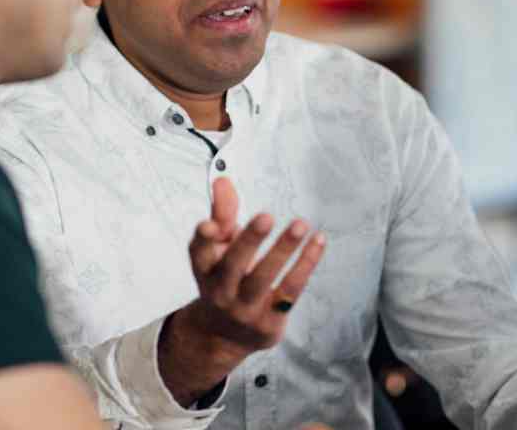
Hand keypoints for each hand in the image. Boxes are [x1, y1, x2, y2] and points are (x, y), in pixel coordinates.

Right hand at [159, 177, 325, 404]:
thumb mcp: (219, 247)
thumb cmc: (224, 279)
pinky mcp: (268, 321)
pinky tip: (317, 242)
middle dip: (248, 241)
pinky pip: (290, 290)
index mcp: (205, 270)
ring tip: (300, 224)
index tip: (210, 225)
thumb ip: (222, 214)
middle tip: (266, 216)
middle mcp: (221, 292)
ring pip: (263, 279)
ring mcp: (245, 309)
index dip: (203, 238)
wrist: (224, 335)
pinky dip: (305, 265)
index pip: (199, 252)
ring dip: (282, 251)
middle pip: (232, 266)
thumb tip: (223, 180)